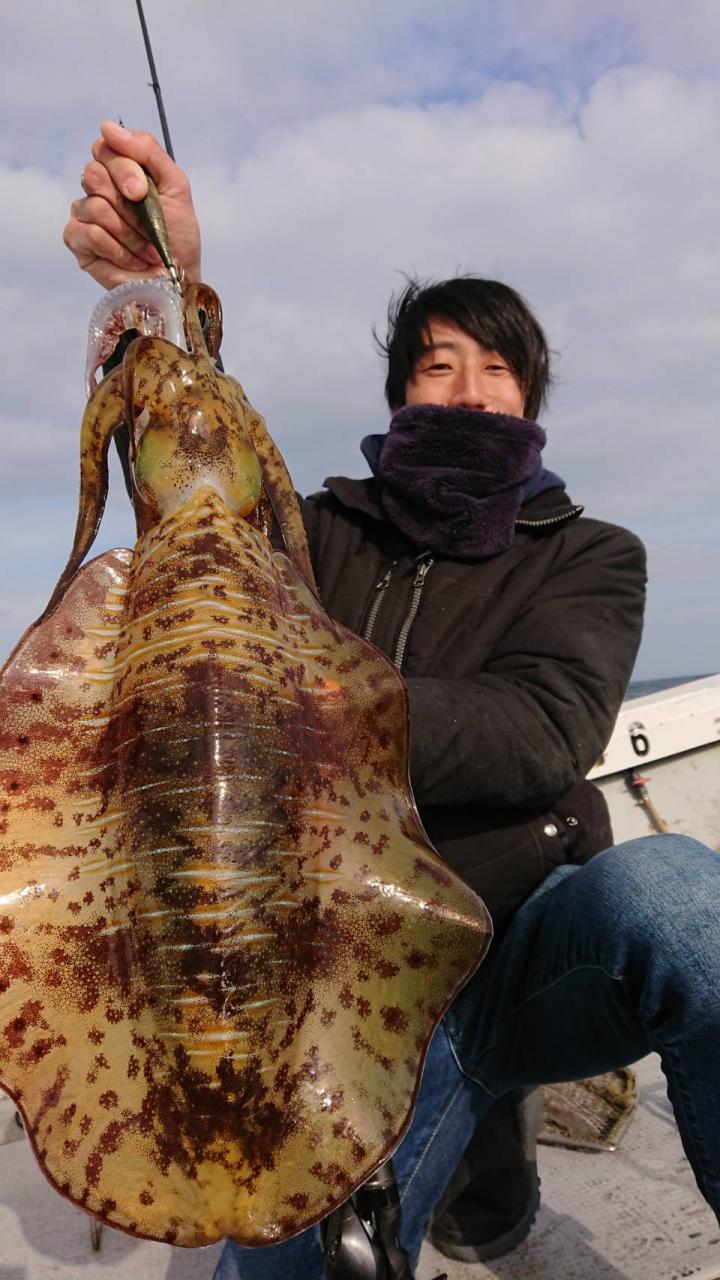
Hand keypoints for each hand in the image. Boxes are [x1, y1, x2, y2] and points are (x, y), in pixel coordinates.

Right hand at [63, 120, 201, 288]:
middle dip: (128, 205)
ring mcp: (84, 214)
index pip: (105, 148)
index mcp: (120, 171)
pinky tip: (131, 259)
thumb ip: (147, 150)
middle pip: (94, 174)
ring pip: (93, 206)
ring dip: (128, 233)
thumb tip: (106, 127)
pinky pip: (87, 232)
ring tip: (146, 249)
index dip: (123, 169)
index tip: (141, 192)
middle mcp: (99, 189)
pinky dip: (116, 248)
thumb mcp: (175, 185)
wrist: (178, 277)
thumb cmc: (178, 236)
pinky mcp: (77, 241)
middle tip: (148, 225)